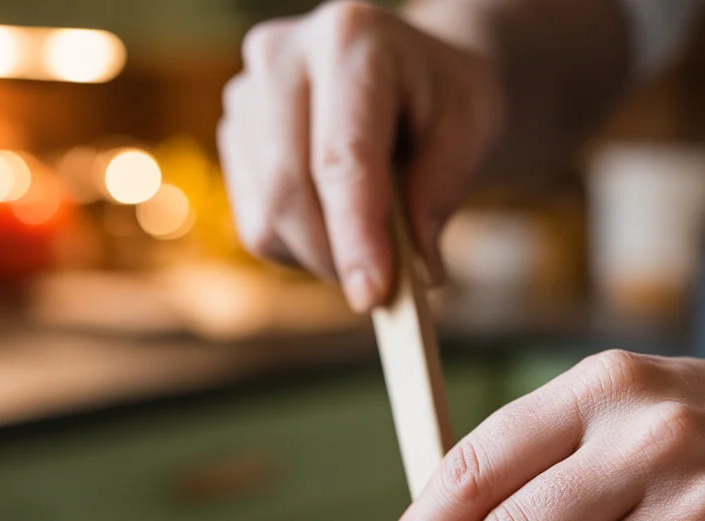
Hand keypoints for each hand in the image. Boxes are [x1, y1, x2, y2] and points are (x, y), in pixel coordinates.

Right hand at [218, 1, 504, 310]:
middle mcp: (282, 56)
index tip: (372, 296)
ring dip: (321, 257)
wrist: (411, 79)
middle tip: (383, 289)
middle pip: (288, 190)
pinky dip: (299, 249)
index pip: (342, 157)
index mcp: (350, 40)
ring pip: (267, 217)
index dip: (355, 235)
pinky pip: (256, 227)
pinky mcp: (233, 136)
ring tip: (369, 241)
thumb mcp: (471, 133)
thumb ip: (442, 194)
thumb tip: (417, 270)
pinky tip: (335, 224)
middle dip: (336, 257)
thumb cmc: (444, 105)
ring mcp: (246, 95)